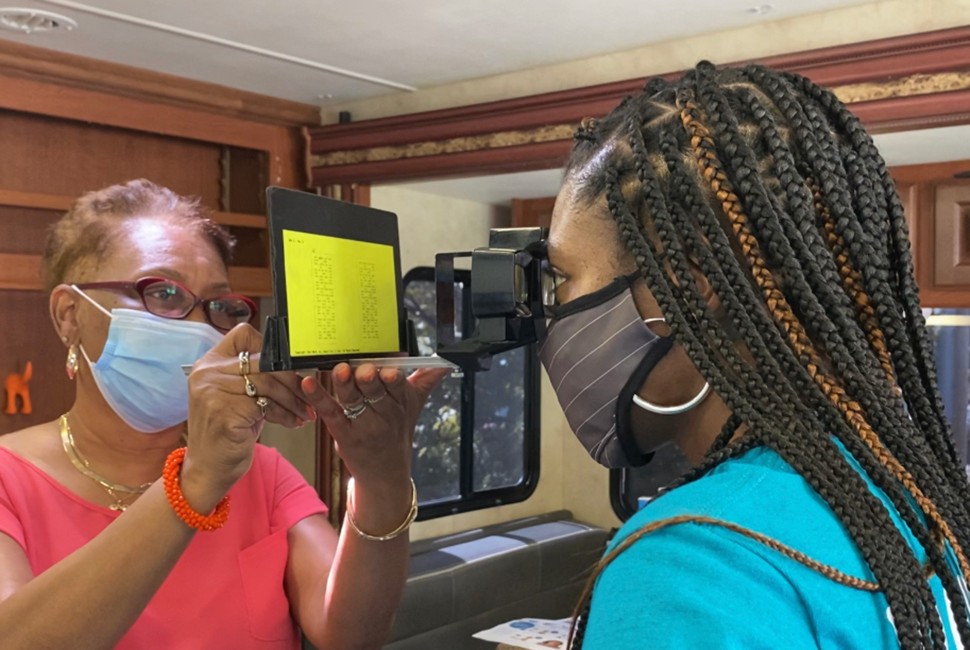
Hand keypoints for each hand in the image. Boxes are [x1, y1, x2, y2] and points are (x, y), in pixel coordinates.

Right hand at [182, 324, 314, 508]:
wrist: (208, 471)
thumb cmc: (227, 433)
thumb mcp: (236, 397)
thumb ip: (255, 377)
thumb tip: (294, 365)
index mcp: (208, 364)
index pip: (244, 335)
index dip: (271, 348)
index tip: (288, 368)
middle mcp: (206, 374)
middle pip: (264, 362)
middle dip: (292, 381)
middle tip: (308, 398)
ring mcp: (212, 392)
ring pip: (268, 383)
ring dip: (293, 400)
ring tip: (304, 413)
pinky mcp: (223, 412)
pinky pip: (265, 405)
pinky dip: (284, 414)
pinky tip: (291, 422)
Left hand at [301, 363, 448, 489]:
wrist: (385, 473)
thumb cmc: (397, 433)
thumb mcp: (415, 406)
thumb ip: (427, 380)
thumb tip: (444, 362)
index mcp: (401, 405)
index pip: (398, 388)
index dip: (393, 379)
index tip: (389, 370)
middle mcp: (383, 416)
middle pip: (375, 393)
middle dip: (370, 380)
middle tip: (364, 370)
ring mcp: (361, 426)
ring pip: (352, 400)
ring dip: (345, 385)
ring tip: (340, 371)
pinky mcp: (342, 433)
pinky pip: (330, 412)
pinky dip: (318, 397)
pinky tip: (309, 383)